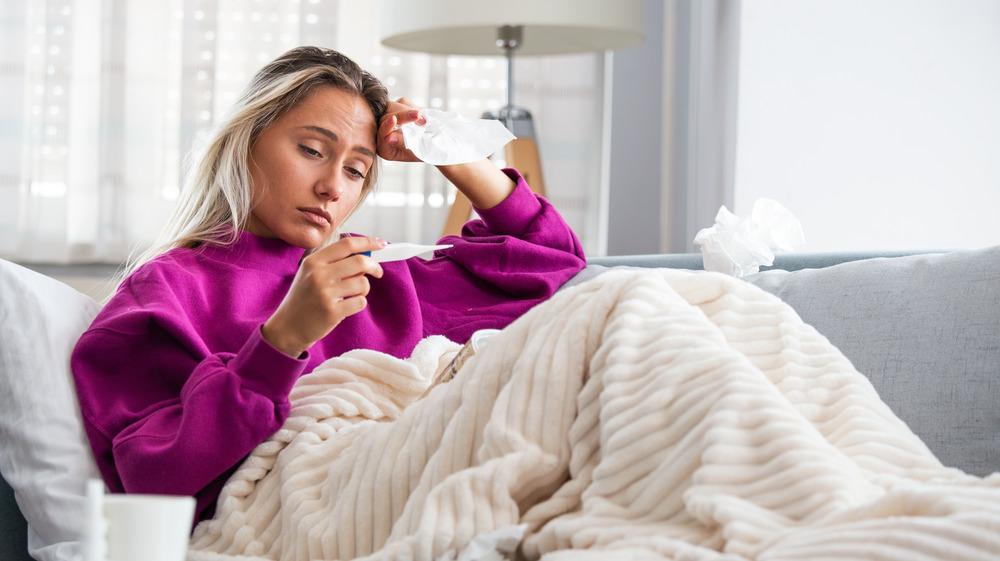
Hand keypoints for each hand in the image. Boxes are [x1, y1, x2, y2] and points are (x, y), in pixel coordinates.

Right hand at [262, 236, 385, 356]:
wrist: (288, 327)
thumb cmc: (304, 299)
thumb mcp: (311, 274)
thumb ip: (335, 264)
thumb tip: (367, 257)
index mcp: (313, 261)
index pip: (346, 245)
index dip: (368, 242)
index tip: (381, 244)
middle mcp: (318, 275)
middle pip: (360, 261)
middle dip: (375, 266)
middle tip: (378, 272)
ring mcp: (324, 293)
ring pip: (362, 282)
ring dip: (364, 289)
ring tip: (352, 295)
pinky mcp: (332, 312)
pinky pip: (360, 302)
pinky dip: (359, 303)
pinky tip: (346, 307)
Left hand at [377, 97, 425, 162]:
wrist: (439, 145)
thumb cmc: (427, 152)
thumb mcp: (416, 152)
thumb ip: (402, 143)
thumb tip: (388, 138)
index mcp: (384, 147)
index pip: (381, 133)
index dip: (387, 125)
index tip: (394, 119)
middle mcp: (384, 132)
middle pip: (385, 117)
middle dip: (402, 115)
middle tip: (418, 115)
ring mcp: (392, 120)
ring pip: (393, 106)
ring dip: (408, 110)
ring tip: (424, 120)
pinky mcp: (400, 110)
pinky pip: (402, 102)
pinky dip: (413, 107)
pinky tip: (422, 117)